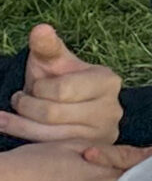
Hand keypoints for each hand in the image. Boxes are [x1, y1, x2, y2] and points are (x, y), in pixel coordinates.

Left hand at [6, 21, 122, 146]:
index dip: (38, 88)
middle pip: (53, 114)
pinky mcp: (90, 150)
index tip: (33, 85)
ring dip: (21, 121)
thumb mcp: (53, 60)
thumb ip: (47, 46)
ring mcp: (104, 133)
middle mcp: (112, 109)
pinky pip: (50, 148)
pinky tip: (7, 124)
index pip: (62, 90)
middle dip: (27, 105)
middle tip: (19, 99)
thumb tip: (40, 30)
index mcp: (107, 81)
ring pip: (48, 134)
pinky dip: (23, 135)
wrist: (70, 103)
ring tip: (13, 111)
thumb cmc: (59, 78)